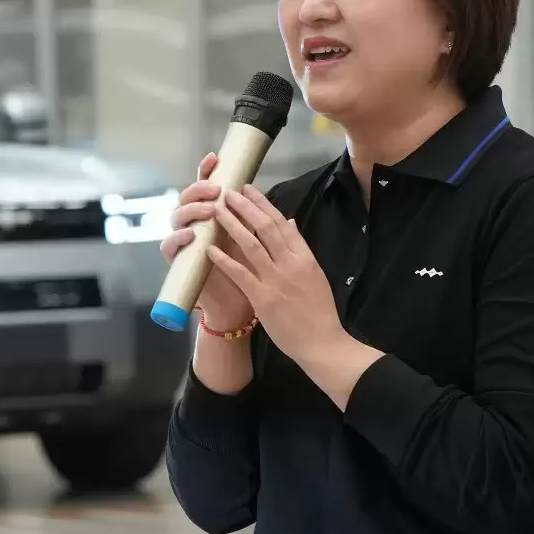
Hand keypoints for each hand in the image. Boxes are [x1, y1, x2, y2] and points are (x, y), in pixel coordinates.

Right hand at [159, 152, 253, 330]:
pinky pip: (168, 245)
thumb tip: (280, 211)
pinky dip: (178, 238)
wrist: (238, 305)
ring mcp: (184, 240)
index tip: (215, 158)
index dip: (206, 170)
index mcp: (213, 214)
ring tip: (210, 211)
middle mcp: (195, 223)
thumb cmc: (246, 272)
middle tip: (216, 190)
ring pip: (176, 216)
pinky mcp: (177, 260)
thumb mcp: (256, 245)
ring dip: (192, 210)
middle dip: (199, 189)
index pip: (206, 186)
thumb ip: (260, 227)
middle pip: (187, 196)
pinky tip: (190, 235)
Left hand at [206, 184, 354, 370]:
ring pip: (252, 245)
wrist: (323, 343)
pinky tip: (211, 249)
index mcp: (305, 257)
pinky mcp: (264, 299)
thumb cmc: (319, 312)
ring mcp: (277, 281)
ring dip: (233, 225)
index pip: (282, 224)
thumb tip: (290, 222)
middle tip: (229, 192)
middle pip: (266, 228)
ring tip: (217, 210)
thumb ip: (300, 249)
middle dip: (246, 207)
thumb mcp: (315, 274)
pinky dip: (225, 260)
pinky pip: (241, 274)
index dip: (264, 204)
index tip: (250, 190)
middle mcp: (291, 264)